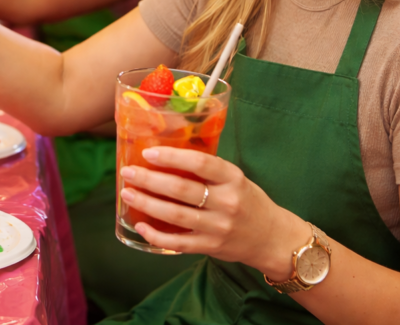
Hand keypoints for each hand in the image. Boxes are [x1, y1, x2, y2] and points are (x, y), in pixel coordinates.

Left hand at [119, 147, 310, 279]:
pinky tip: (141, 226)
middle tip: (128, 173)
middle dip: (149, 180)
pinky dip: (157, 236)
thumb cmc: (247, 201)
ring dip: (147, 203)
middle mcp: (227, 202)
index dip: (171, 157)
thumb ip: (208, 170)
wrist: (272, 238)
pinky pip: (179, 242)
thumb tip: (166, 155)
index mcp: (233, 178)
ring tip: (127, 193)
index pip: (200, 163)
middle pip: (181, 190)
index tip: (148, 153)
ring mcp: (218, 227)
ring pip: (175, 215)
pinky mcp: (212, 247)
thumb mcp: (236, 179)